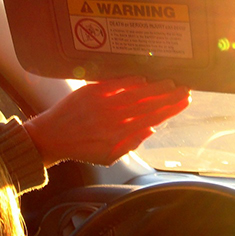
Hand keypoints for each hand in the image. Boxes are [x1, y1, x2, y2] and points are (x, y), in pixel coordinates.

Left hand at [23, 77, 190, 166]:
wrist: (49, 137)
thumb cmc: (80, 149)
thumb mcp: (107, 157)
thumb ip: (130, 144)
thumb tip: (152, 130)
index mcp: (118, 135)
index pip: (152, 119)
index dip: (170, 110)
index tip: (184, 102)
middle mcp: (112, 118)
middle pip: (148, 104)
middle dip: (169, 96)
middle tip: (185, 89)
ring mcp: (102, 103)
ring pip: (134, 93)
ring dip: (154, 87)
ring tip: (170, 83)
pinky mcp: (90, 91)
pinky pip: (114, 84)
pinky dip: (130, 80)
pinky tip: (144, 77)